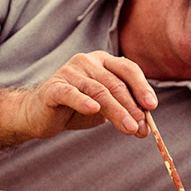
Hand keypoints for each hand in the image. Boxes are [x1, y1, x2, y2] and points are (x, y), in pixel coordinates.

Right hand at [16, 51, 157, 139]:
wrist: (38, 115)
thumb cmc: (75, 109)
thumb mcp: (103, 108)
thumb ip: (123, 110)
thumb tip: (145, 127)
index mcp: (103, 61)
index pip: (128, 69)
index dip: (142, 87)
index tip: (152, 107)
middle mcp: (87, 61)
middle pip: (115, 84)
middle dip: (132, 107)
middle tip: (142, 127)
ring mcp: (69, 72)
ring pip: (98, 91)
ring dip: (117, 111)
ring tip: (129, 128)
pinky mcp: (53, 87)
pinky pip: (71, 94)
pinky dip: (83, 101)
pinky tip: (93, 110)